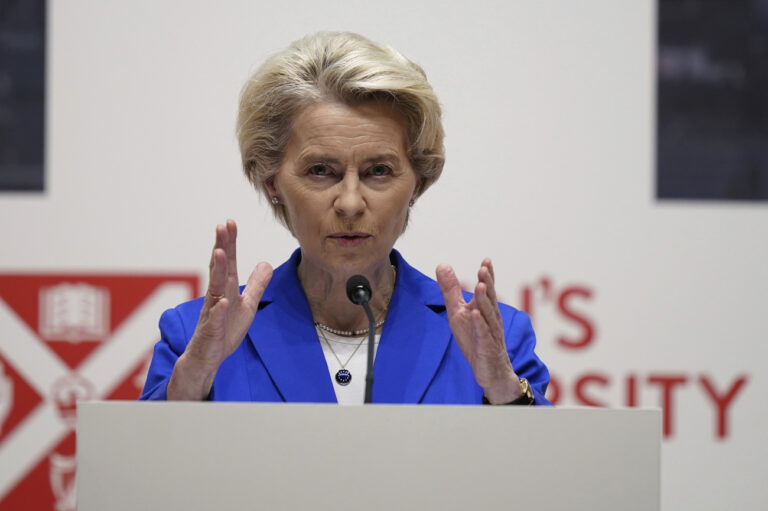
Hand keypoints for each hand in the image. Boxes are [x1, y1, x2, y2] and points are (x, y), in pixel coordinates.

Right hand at [168, 220, 272, 399]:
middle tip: (222, 226)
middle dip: (221, 248)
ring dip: (218, 272)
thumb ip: (255, 285)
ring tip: (221, 253)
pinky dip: (219, 312)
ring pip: (214, 290)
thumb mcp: (247, 306)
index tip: (230, 222)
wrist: (207, 359)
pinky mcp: (211, 333)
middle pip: (219, 269)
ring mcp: (212, 314)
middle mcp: (216, 298)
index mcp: (225, 290)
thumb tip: (266, 263)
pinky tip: (224, 301)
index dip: (229, 243)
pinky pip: (214, 321)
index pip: (228, 263)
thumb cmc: (224, 331)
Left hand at [436, 259, 520, 403]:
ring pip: (488, 314)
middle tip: (483, 269)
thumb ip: (451, 289)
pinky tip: (475, 315)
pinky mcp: (486, 347)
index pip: (487, 289)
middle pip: (489, 298)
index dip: (487, 275)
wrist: (490, 370)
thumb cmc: (475, 339)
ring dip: (484, 300)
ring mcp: (490, 333)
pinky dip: (479, 325)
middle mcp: (491, 318)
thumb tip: (442, 264)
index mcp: (485, 308)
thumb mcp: (458, 311)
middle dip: (487, 283)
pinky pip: (483, 335)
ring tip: (480, 286)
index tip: (486, 260)